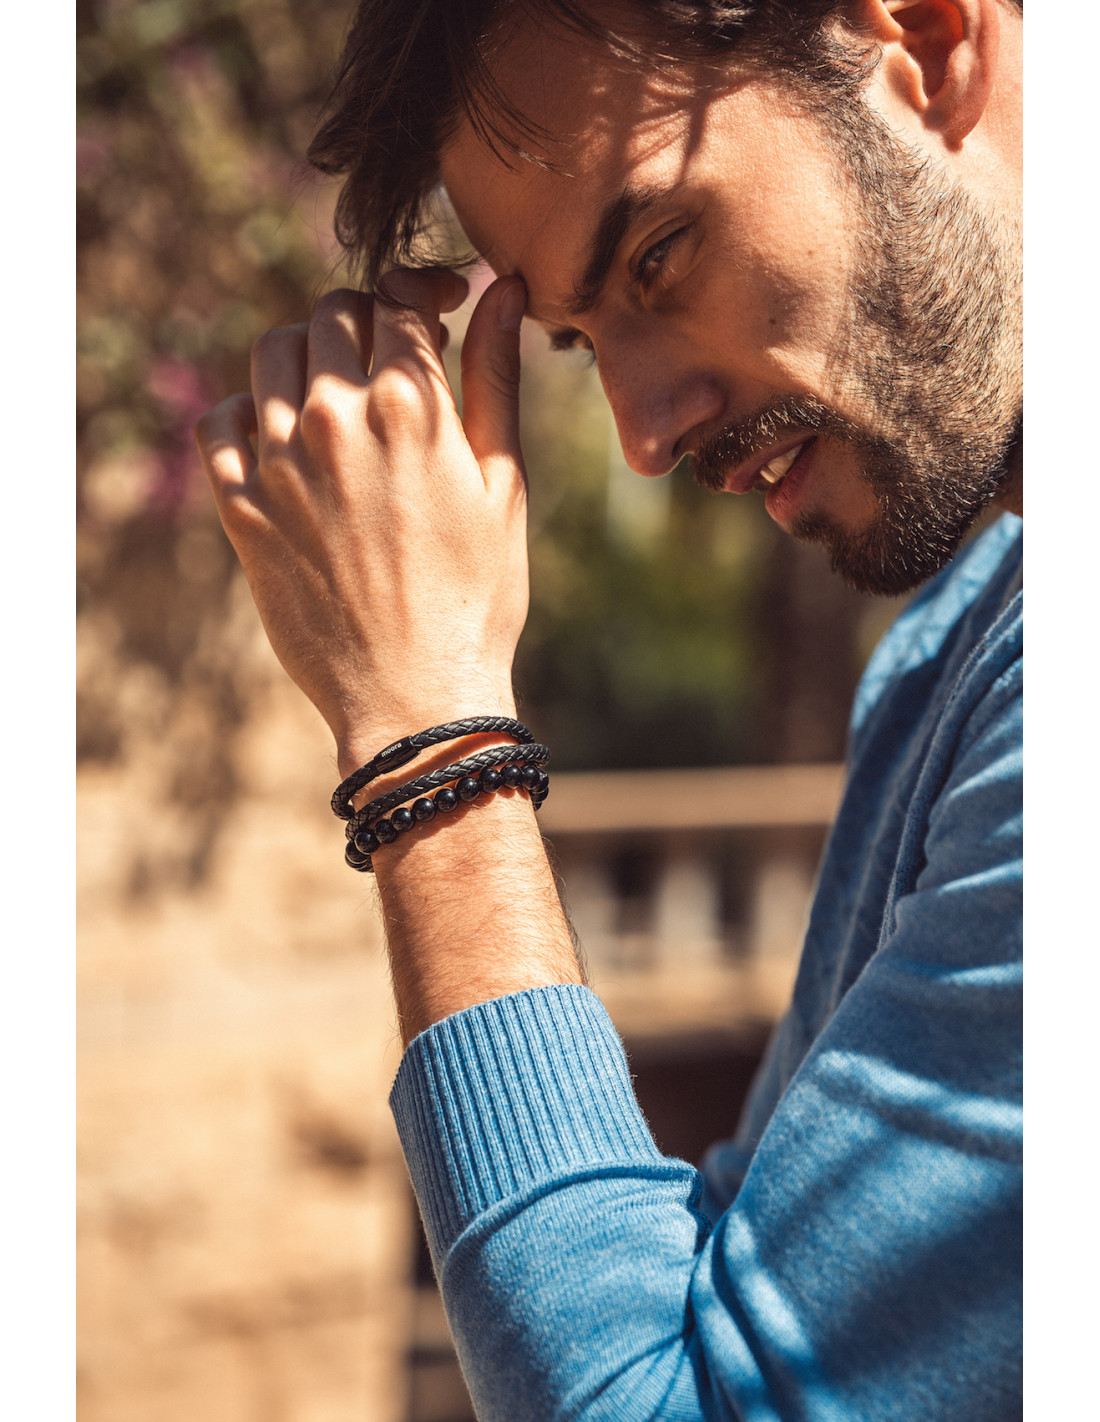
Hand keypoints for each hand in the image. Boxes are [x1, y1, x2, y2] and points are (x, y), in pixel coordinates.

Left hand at [195, 270, 529, 773]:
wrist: (417, 696)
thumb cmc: (478, 597)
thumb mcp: (505, 482)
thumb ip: (496, 376)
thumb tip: (502, 290)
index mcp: (409, 404)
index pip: (398, 297)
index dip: (423, 289)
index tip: (440, 305)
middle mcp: (334, 417)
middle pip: (332, 314)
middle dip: (368, 322)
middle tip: (394, 359)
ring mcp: (278, 461)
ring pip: (272, 354)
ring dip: (308, 357)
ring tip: (341, 396)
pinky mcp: (241, 507)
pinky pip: (220, 423)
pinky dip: (248, 412)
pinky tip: (284, 438)